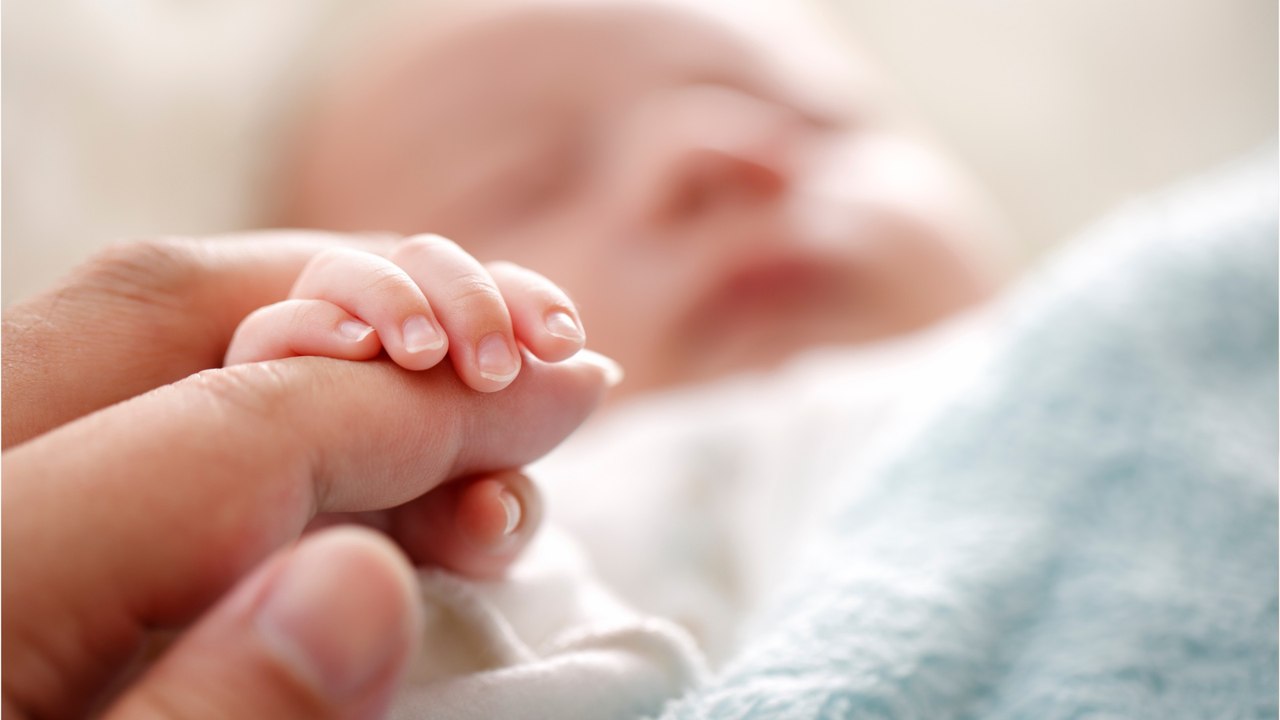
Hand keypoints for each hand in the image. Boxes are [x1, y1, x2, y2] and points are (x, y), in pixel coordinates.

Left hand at [2, 233, 618, 718]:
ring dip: (329, 351)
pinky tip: (358, 472)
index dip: (421, 408)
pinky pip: (121, 404)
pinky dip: (264, 404)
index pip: (227, 431)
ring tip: (463, 440)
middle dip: (375, 308)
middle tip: (524, 364)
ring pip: (136, 335)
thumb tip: (356, 589)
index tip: (573, 393)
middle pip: (159, 307)